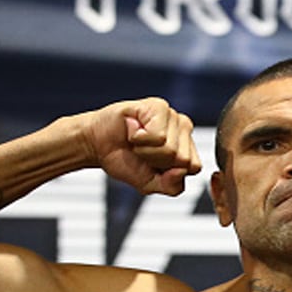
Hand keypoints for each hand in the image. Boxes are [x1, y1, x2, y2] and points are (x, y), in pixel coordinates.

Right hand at [77, 97, 201, 194]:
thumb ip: (172, 186)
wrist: (98, 145)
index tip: (153, 165)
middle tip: (142, 151)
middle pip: (183, 159)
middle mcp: (184, 128)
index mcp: (187, 146)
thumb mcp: (150, 184)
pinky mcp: (158, 106)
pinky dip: (140, 139)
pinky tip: (133, 130)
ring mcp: (172, 115)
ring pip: (170, 148)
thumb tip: (182, 171)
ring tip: (137, 141)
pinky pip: (157, 135)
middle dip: (156, 161)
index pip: (194, 167)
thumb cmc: (125, 160)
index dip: (169, 173)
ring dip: (146, 150)